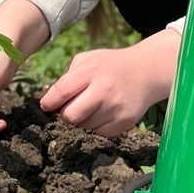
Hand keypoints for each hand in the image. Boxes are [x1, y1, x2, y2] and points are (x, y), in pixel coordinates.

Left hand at [39, 28, 180, 136]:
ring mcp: (116, 107)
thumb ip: (68, 76)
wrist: (146, 71)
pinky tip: (105, 112)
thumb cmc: (109, 65)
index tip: (46, 105)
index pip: (61, 92)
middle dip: (65, 114)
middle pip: (70, 116)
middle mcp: (104, 89)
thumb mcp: (87, 59)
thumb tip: (50, 99)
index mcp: (91, 70)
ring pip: (84, 126)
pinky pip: (99, 133)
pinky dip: (97, 126)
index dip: (49, 102)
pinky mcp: (125, 121)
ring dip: (83, 119)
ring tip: (93, 105)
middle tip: (71, 107)